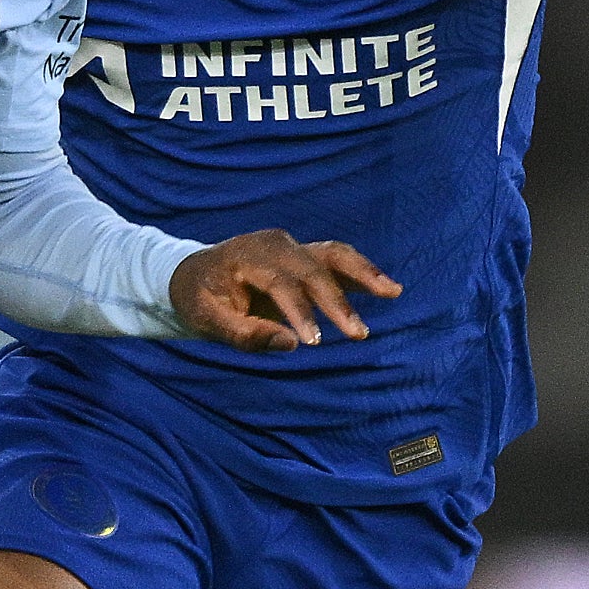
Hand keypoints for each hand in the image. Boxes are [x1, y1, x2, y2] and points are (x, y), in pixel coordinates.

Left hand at [170, 231, 398, 351]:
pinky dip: (363, 271)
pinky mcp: (305, 254)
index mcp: (246, 255)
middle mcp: (274, 244)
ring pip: (333, 255)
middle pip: (312, 269)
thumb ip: (244, 334)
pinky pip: (338, 258)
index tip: (314, 342)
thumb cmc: (199, 300)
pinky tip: (389, 288)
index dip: (300, 312)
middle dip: (337, 302)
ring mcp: (292, 246)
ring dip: (364, 273)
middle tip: (359, 334)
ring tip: (393, 291)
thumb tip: (289, 344)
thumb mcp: (207, 321)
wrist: (195, 274)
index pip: (280, 282)